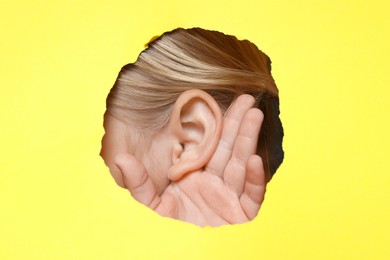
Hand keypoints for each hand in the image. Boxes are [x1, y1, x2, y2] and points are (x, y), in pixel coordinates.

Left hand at [115, 95, 265, 226]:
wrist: (182, 254)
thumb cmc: (166, 231)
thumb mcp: (150, 206)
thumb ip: (138, 184)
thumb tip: (121, 160)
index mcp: (194, 176)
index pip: (206, 147)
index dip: (213, 126)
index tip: (218, 104)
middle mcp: (214, 182)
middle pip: (227, 148)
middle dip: (237, 124)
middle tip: (246, 100)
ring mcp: (229, 197)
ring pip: (241, 164)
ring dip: (248, 140)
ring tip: (254, 116)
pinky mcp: (242, 213)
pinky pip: (252, 194)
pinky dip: (255, 179)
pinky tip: (255, 160)